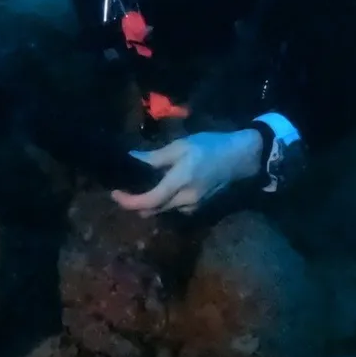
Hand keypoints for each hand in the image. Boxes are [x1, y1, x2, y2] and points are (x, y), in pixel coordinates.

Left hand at [112, 130, 263, 216]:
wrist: (241, 158)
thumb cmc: (211, 147)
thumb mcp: (181, 146)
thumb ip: (155, 157)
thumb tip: (133, 159)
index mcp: (179, 182)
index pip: (149, 201)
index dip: (128, 201)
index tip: (115, 193)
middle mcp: (185, 200)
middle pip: (153, 209)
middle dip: (136, 202)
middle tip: (124, 187)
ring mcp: (193, 206)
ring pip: (163, 210)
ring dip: (149, 202)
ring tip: (140, 185)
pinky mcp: (198, 207)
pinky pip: (174, 208)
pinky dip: (163, 201)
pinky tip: (160, 187)